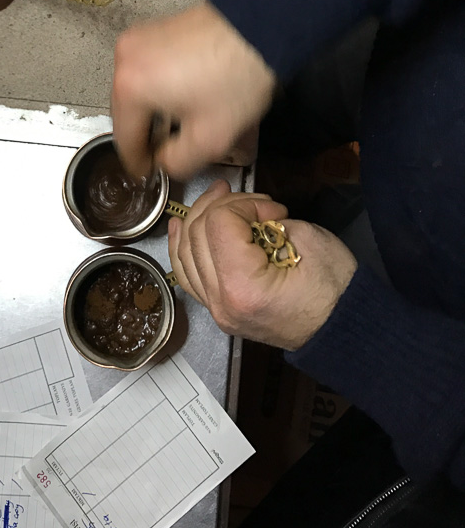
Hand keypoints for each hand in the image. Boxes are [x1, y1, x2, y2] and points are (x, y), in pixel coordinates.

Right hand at [111, 2, 275, 180]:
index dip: (139, 164)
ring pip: (138, 91)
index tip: (150, 172)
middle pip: (128, 113)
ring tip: (183, 124)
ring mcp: (139, 39)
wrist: (262, 27)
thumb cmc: (237, 76)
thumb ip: (177, 163)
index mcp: (130, 87)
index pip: (124, 140)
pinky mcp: (155, 30)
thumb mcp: (209, 139)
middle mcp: (125, 58)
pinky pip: (148, 70)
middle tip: (168, 152)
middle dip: (148, 135)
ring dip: (155, 111)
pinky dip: (161, 87)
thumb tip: (163, 161)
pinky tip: (186, 96)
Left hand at [168, 180, 357, 350]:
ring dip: (198, 218)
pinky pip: (188, 274)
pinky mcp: (219, 309)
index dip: (243, 203)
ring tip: (218, 198)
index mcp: (243, 287)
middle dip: (222, 205)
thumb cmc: (335, 287)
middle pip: (197, 234)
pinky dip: (184, 246)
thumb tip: (246, 215)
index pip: (218, 224)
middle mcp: (221, 302)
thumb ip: (266, 221)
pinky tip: (183, 226)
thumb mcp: (308, 239)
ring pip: (185, 253)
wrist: (344, 329)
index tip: (272, 208)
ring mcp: (217, 310)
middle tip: (251, 200)